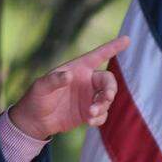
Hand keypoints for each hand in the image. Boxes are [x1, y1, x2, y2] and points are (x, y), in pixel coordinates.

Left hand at [8, 35, 128, 138]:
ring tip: (90, 114)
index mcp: (77, 69)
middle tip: (106, 98)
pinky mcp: (89, 112)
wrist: (35, 121)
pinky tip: (90, 122)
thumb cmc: (36, 99)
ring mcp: (89, 97)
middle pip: (108, 80)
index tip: (127, 39)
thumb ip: (54, 80)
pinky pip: (102, 114)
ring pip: (107, 99)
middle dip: (110, 89)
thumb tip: (69, 76)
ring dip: (103, 106)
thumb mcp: (41, 87)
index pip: (98, 56)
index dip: (113, 47)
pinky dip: (100, 118)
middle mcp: (86, 81)